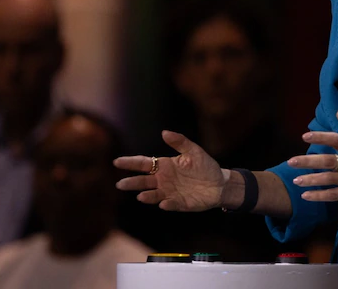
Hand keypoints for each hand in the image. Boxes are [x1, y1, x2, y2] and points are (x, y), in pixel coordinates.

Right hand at [113, 130, 228, 211]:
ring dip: (147, 196)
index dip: (130, 163)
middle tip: (120, 184)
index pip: (143, 164)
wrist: (220, 184)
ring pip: (153, 195)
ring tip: (141, 196)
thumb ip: (179, 142)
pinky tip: (164, 203)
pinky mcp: (179, 204)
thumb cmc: (205, 166)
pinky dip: (167, 204)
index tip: (117, 161)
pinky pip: (171, 204)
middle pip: (143, 181)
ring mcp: (170, 193)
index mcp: (164, 166)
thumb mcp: (193, 151)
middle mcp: (163, 180)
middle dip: (132, 183)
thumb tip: (164, 132)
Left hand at [287, 111, 337, 202]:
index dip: (321, 137)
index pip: (337, 139)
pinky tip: (306, 195)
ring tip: (296, 180)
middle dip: (308, 161)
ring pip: (329, 179)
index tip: (305, 137)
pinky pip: (334, 195)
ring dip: (311, 180)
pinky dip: (319, 196)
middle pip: (329, 161)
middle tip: (291, 162)